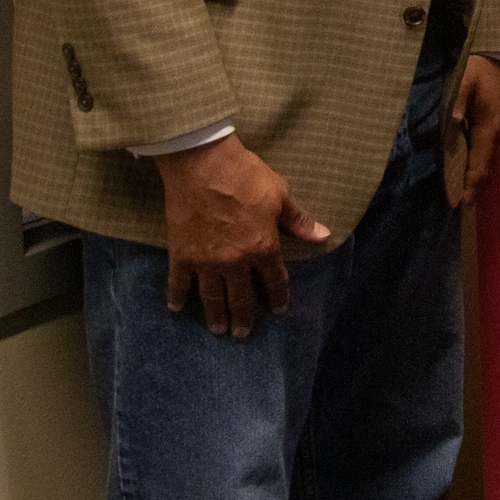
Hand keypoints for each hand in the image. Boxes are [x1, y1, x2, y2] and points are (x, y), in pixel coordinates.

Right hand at [153, 135, 327, 338]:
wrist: (203, 165)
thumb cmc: (246, 176)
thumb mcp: (280, 196)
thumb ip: (298, 221)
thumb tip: (322, 236)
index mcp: (263, 248)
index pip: (274, 280)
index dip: (277, 297)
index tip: (278, 311)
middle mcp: (235, 262)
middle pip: (240, 298)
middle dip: (243, 318)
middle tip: (242, 334)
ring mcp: (206, 261)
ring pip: (212, 297)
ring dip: (215, 316)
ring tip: (218, 331)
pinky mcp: (181, 255)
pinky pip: (178, 283)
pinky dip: (176, 296)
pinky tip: (176, 308)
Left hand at [451, 53, 499, 206]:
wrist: (492, 59)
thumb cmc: (475, 70)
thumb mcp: (464, 80)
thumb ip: (457, 100)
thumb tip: (452, 120)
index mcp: (490, 126)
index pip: (480, 162)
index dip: (471, 182)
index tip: (461, 200)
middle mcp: (497, 133)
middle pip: (488, 168)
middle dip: (476, 188)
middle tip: (461, 206)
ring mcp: (498, 132)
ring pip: (491, 163)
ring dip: (479, 181)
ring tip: (466, 198)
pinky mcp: (495, 128)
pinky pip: (490, 155)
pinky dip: (482, 169)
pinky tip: (473, 177)